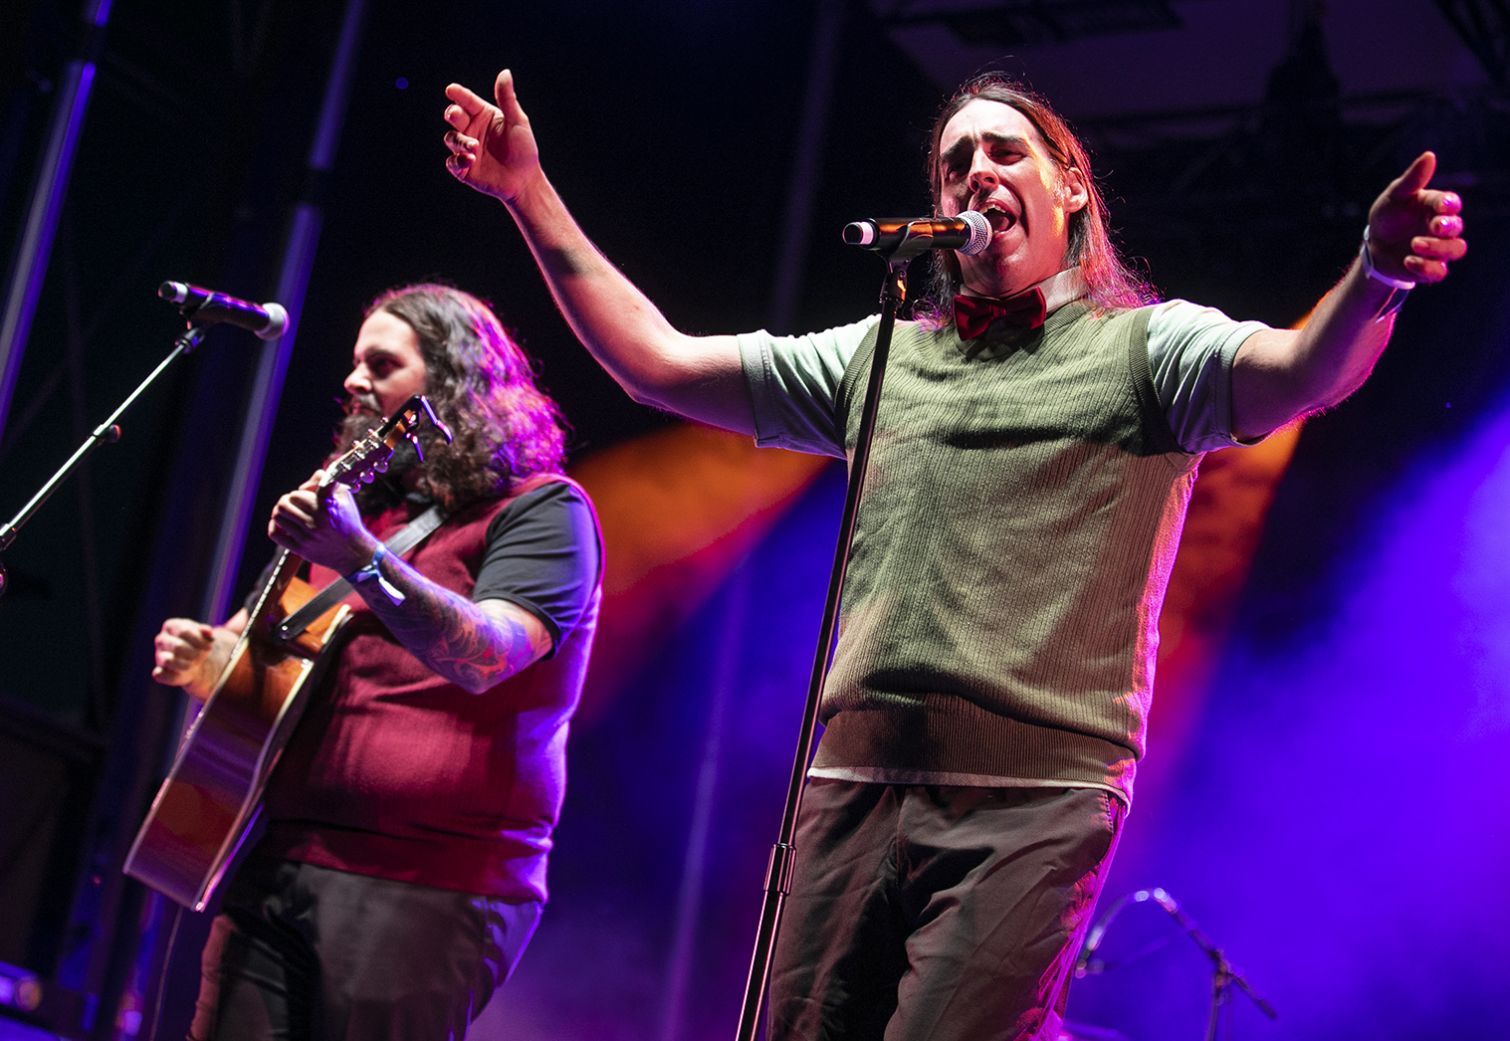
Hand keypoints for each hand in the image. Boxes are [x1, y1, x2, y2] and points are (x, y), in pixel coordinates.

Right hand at [152, 617, 217, 686]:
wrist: (195, 662)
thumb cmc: (198, 645)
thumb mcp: (204, 635)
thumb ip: (206, 632)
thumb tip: (208, 632)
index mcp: (171, 626)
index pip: (184, 631)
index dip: (199, 641)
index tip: (209, 647)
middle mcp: (161, 639)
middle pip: (177, 646)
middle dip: (194, 653)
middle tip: (203, 657)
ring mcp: (158, 655)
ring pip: (168, 661)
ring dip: (186, 664)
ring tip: (194, 664)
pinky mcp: (159, 672)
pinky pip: (161, 675)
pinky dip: (173, 676)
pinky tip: (183, 673)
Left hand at [267, 471, 376, 574]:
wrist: (354, 552)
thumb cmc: (348, 521)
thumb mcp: (344, 496)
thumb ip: (325, 481)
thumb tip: (304, 484)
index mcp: (326, 507)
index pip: (298, 493)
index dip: (301, 491)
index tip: (308, 494)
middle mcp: (316, 522)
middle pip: (284, 503)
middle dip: (288, 500)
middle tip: (295, 503)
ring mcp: (307, 537)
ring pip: (278, 516)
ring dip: (280, 511)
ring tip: (289, 512)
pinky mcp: (300, 549)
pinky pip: (275, 534)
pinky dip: (274, 526)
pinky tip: (283, 524)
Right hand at [443, 69, 540, 202]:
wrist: (524, 180)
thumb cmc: (523, 149)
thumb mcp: (517, 122)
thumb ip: (507, 99)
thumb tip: (505, 72)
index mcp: (482, 115)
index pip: (467, 101)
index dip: (458, 95)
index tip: (451, 89)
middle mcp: (471, 129)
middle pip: (454, 117)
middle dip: (453, 114)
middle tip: (455, 114)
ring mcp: (466, 149)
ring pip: (452, 139)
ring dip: (460, 141)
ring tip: (474, 147)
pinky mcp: (464, 168)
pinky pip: (453, 162)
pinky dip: (458, 160)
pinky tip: (469, 160)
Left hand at [1366, 151, 1466, 284]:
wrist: (1374, 245)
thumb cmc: (1388, 216)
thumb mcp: (1395, 196)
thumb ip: (1412, 179)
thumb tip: (1430, 155)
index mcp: (1436, 206)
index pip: (1452, 204)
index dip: (1450, 205)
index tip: (1441, 206)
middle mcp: (1442, 227)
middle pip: (1458, 227)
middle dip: (1448, 226)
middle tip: (1434, 226)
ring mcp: (1439, 248)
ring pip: (1456, 250)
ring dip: (1438, 248)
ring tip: (1415, 244)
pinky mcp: (1430, 267)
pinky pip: (1440, 272)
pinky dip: (1426, 267)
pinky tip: (1408, 260)